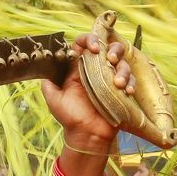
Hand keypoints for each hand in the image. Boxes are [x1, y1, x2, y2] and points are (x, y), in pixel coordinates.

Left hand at [40, 31, 133, 151]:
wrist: (86, 136)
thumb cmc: (69, 118)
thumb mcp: (53, 99)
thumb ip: (48, 82)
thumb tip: (45, 64)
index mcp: (79, 68)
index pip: (84, 44)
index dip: (90, 40)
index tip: (94, 48)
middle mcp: (96, 71)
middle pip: (110, 48)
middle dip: (114, 49)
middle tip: (110, 59)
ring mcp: (110, 80)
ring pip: (122, 63)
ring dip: (122, 69)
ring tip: (118, 84)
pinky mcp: (121, 91)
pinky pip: (131, 80)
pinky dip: (130, 83)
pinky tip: (126, 91)